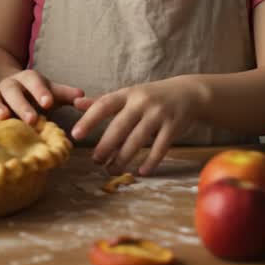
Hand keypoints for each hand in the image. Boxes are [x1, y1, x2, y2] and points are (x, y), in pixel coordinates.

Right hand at [0, 70, 82, 125]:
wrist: (7, 87)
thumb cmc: (35, 94)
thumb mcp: (50, 92)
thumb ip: (64, 95)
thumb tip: (82, 97)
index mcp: (27, 79)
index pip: (33, 80)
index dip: (40, 90)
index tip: (48, 103)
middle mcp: (9, 84)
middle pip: (13, 90)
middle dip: (22, 104)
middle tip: (32, 119)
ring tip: (3, 118)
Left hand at [71, 77, 203, 176]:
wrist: (189, 93)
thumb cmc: (151, 96)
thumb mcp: (128, 95)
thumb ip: (103, 101)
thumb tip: (75, 103)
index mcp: (127, 94)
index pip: (104, 105)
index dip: (89, 120)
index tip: (75, 135)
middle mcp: (142, 102)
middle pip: (119, 126)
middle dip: (105, 146)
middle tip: (95, 161)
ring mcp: (159, 114)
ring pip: (138, 140)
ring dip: (123, 158)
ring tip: (113, 170)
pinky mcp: (174, 127)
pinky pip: (160, 147)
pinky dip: (150, 161)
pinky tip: (141, 172)